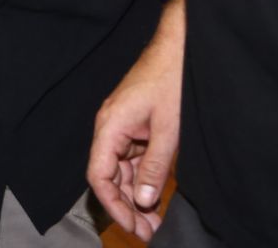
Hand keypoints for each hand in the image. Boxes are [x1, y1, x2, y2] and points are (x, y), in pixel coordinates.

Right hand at [88, 20, 184, 239]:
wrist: (178, 47)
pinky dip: (142, 179)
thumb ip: (154, 167)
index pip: (99, 176)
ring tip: (154, 221)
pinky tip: (155, 196)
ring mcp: (122, 127)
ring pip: (121, 170)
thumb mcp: (168, 130)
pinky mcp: (134, 125)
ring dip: (135, 195)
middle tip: (148, 231)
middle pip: (109, 176)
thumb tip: (144, 201)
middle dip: (126, 206)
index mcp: (110, 127)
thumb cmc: (171, 80)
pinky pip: (132, 159)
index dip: (113, 205)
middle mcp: (109, 128)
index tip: (133, 226)